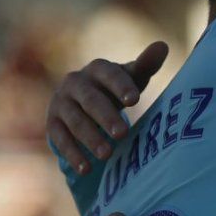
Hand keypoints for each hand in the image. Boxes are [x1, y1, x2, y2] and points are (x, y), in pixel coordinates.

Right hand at [46, 41, 169, 173]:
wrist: (84, 102)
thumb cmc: (116, 89)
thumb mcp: (131, 78)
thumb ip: (146, 65)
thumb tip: (163, 46)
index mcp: (98, 69)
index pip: (109, 74)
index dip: (121, 86)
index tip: (135, 100)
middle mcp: (75, 82)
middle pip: (90, 99)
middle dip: (106, 117)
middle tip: (123, 134)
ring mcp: (61, 103)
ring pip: (74, 121)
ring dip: (90, 138)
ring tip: (107, 155)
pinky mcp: (52, 123)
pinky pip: (60, 139)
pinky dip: (73, 154)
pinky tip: (86, 169)